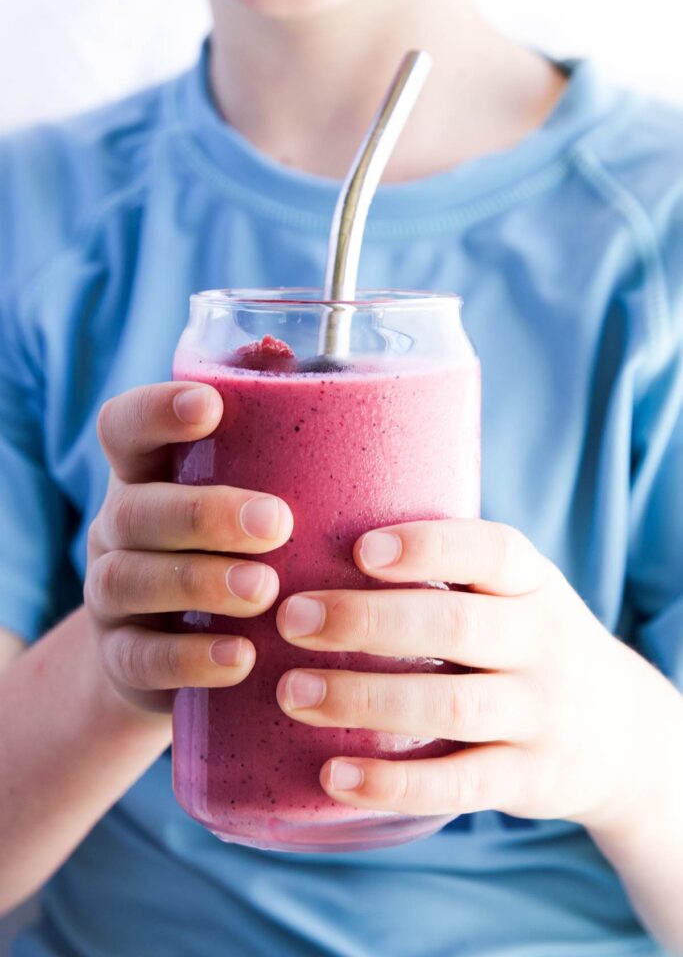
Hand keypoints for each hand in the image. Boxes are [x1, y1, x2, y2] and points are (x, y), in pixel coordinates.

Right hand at [85, 383, 292, 712]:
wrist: (187, 648)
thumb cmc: (238, 547)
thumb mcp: (251, 492)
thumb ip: (269, 437)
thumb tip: (292, 355)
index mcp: (147, 476)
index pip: (125, 427)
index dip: (156, 411)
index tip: (210, 406)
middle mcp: (118, 528)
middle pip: (134, 510)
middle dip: (204, 513)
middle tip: (277, 523)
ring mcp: (111, 595)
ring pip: (129, 580)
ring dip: (199, 582)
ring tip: (264, 591)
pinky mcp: (121, 658)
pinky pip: (139, 658)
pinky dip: (189, 657)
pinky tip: (241, 657)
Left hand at [275, 518, 680, 831]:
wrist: (619, 731)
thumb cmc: (527, 644)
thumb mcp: (515, 596)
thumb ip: (448, 574)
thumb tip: (317, 547)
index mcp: (533, 583)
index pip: (492, 551)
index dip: (428, 547)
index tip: (360, 550)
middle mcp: (543, 642)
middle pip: (457, 626)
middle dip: (368, 620)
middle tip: (292, 618)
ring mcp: (540, 714)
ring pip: (452, 704)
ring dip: (365, 698)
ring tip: (293, 692)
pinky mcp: (528, 779)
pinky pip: (459, 784)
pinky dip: (394, 783)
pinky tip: (334, 774)